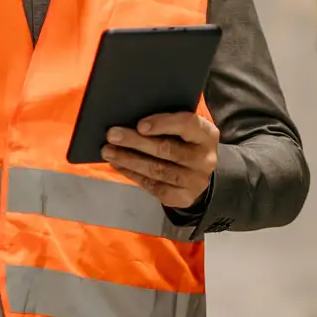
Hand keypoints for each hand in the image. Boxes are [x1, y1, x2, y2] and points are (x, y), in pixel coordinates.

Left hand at [104, 112, 218, 210]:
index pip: (187, 125)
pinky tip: (119, 165)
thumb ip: (168, 122)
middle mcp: (205, 159)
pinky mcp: (183, 198)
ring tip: (108, 151)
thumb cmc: (186, 143)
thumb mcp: (185, 129)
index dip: (163, 124)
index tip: (139, 125)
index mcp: (207, 135)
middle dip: (136, 142)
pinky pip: (153, 186)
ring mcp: (195, 181)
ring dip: (129, 160)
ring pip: (157, 170)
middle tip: (112, 135)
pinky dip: (133, 174)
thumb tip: (132, 118)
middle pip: (167, 149)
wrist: (199, 175)